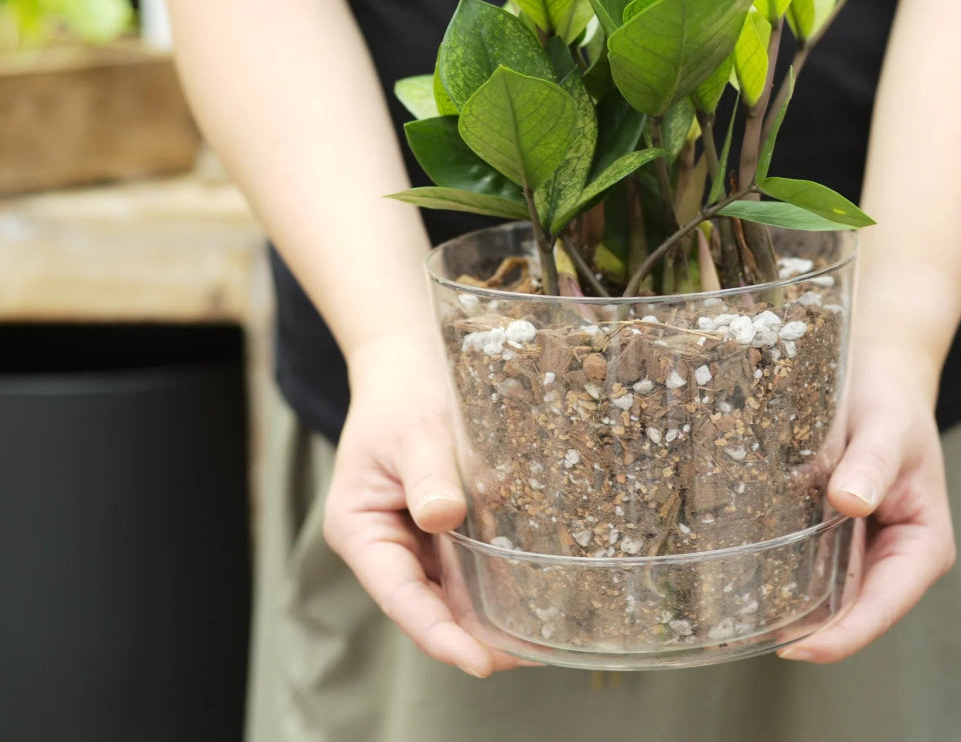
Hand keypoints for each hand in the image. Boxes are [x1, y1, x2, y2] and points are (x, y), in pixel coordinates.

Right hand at [322, 333, 524, 677]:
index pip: (401, 597)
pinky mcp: (437, 527)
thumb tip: (442, 520)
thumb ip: (429, 476)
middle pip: (427, 604)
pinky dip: (491, 582)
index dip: (441, 635)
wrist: (407, 364)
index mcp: (359, 528)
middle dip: (473, 635)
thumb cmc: (404, 395)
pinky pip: (464, 565)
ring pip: (448, 591)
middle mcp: (382, 544)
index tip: (481, 661)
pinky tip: (528, 595)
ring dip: (486, 616)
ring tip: (537, 640)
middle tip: (531, 655)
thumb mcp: (417, 432)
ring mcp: (410, 538)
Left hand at [778, 349, 955, 662]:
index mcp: (922, 545)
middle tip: (749, 632)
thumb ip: (871, 463)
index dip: (842, 635)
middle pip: (850, 609)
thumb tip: (850, 501)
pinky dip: (784, 568)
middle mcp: (894, 556)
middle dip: (808, 627)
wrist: (878, 375)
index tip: (796, 648)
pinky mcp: (833, 530)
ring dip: (792, 601)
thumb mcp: (887, 428)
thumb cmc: (891, 401)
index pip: (882, 606)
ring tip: (741, 612)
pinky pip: (809, 560)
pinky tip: (747, 570)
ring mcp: (862, 546)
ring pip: (826, 590)